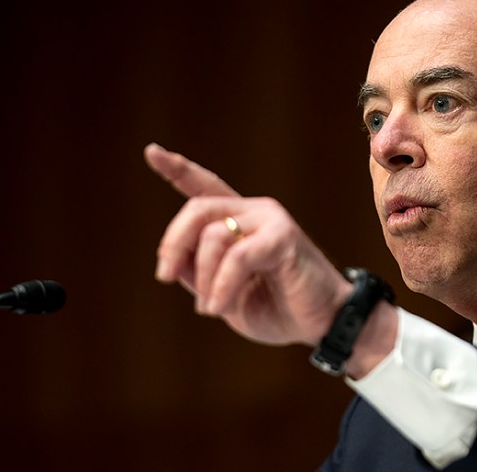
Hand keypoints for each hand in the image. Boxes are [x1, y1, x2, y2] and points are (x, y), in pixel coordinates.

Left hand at [144, 143, 352, 346]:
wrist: (325, 323)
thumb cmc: (279, 309)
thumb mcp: (224, 295)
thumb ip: (198, 274)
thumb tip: (173, 261)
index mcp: (241, 222)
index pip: (206, 187)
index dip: (178, 170)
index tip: (152, 151)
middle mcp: (256, 213)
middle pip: (197, 209)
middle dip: (173, 243)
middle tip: (165, 275)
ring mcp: (272, 221)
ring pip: (212, 237)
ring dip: (203, 279)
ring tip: (213, 308)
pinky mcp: (284, 237)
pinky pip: (236, 257)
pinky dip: (222, 286)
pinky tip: (220, 307)